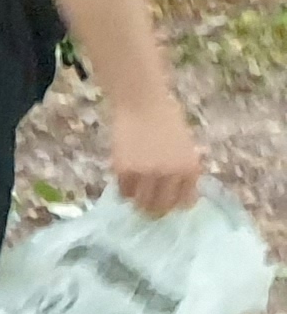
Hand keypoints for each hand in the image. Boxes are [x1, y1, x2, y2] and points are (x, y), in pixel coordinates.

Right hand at [110, 96, 205, 216]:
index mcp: (190, 168)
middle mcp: (170, 174)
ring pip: (140, 203)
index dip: (175, 205)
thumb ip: (180, 171)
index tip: (168, 204)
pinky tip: (126, 179)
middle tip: (148, 207)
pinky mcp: (124, 170)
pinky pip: (123, 191)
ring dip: (138, 202)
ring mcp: (146, 173)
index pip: (184, 202)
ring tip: (136, 194)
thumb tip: (171, 197)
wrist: (142, 103)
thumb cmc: (166, 121)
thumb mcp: (184, 148)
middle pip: (161, 207)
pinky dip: (124, 189)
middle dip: (155, 210)